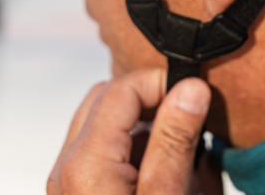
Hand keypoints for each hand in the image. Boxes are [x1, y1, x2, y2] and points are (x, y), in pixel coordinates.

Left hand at [47, 69, 211, 194]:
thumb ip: (175, 141)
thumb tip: (190, 88)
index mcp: (87, 164)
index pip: (122, 88)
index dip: (162, 82)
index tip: (195, 96)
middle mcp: (68, 168)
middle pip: (107, 98)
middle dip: (150, 98)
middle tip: (188, 115)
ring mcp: (69, 183)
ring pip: (104, 123)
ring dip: (143, 121)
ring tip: (180, 145)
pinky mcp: (78, 194)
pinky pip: (102, 152)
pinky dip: (133, 146)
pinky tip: (163, 170)